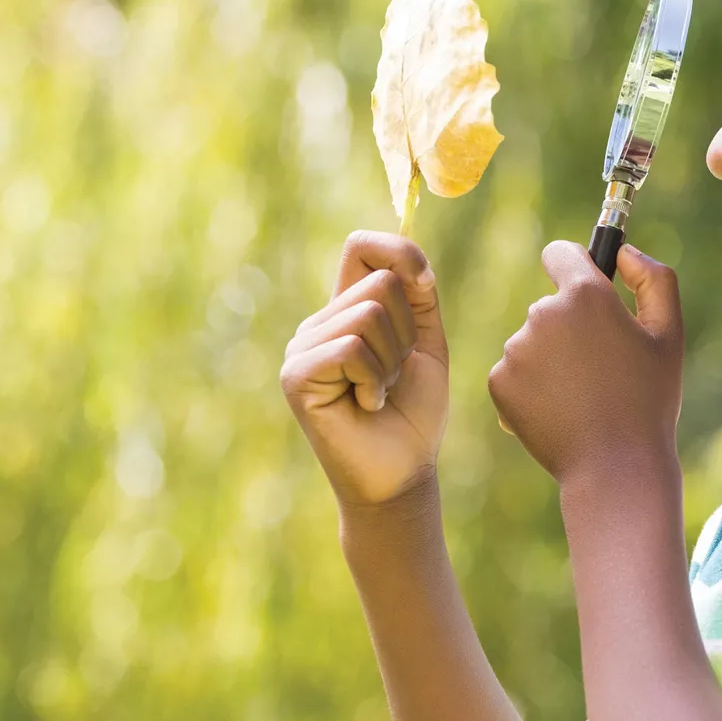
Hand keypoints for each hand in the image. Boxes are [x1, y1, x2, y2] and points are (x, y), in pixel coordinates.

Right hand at [280, 232, 448, 506]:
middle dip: (407, 332)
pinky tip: (367, 405)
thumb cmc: (413, 414)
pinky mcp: (296, 375)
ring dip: (391, 361)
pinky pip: (351, 349)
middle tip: (395, 374)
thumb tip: (411, 262)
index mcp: (345, 310)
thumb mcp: (425, 346)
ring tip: (380, 392)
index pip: (361, 246)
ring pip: (368, 315)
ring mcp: (301, 348)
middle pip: (379, 283)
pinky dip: (375, 380)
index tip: (424, 283)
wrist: (400, 474)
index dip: (398, 251)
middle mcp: (318, 324)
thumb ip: (419, 298)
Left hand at [487, 240, 682, 481]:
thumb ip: (654, 278)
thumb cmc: (649, 399)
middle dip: (570, 327)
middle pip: (549, 305)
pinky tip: (559, 411)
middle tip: (599, 368)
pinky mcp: (498, 382)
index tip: (585, 287)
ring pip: (531, 342)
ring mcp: (516, 349)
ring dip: (551, 360)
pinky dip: (531, 388)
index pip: (560, 253)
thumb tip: (625, 253)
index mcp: (585, 294)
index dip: (574, 266)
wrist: (614, 466)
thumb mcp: (668, 333)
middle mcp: (543, 314)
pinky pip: (513, 373)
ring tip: (581, 396)